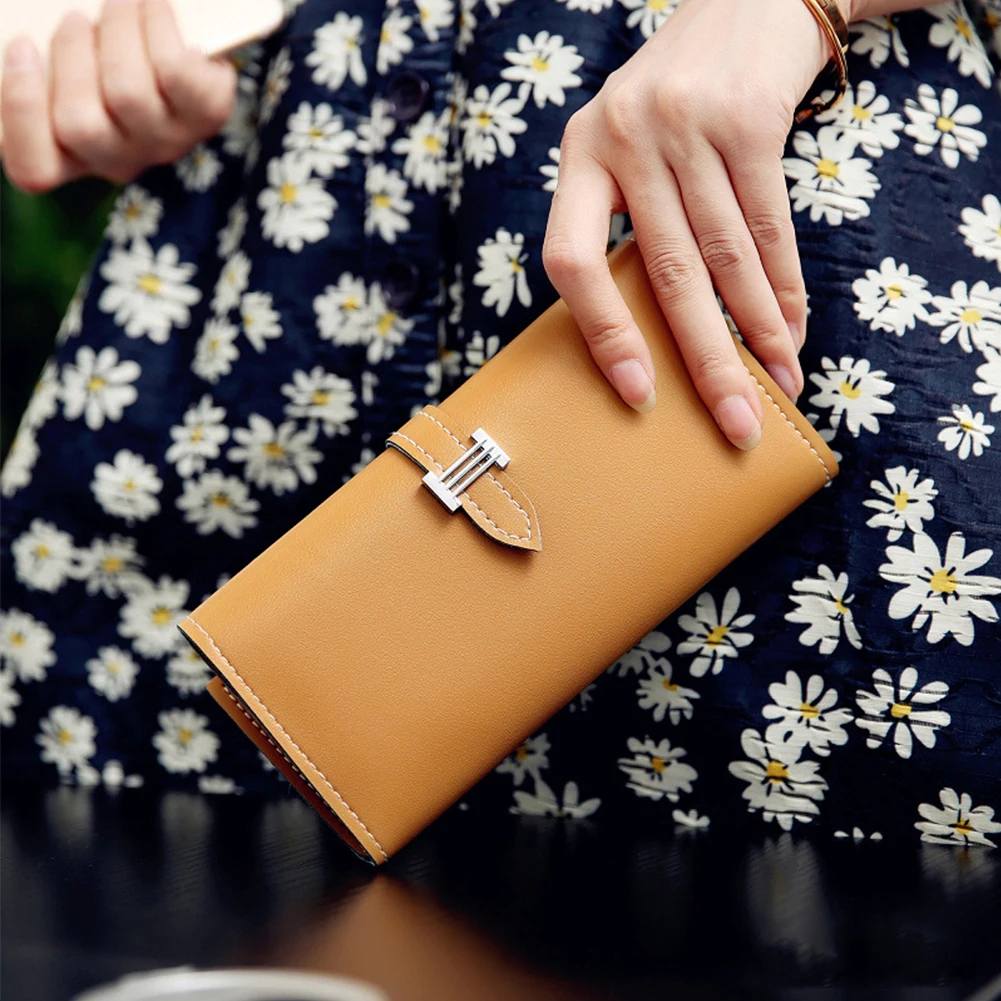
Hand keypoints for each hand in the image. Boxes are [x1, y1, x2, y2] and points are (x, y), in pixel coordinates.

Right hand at [1, 0, 235, 192]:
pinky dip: (159, 27)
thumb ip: (49, 60)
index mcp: (71, 154)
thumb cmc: (109, 54)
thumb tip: (31, 41)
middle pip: (79, 124)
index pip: (34, 168)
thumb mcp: (69, 62)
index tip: (22, 45)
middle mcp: (120, 159)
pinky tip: (154, 8)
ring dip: (117, 30)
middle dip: (71, 52)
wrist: (187, 49)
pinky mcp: (206, 117)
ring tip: (122, 3)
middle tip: (77, 18)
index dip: (21, 110)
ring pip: (127, 93)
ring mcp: (166, 144)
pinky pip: (176, 73)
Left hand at [543, 0, 841, 447]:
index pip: (571, 260)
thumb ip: (626, 221)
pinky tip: (793, 327)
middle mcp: (624, 137)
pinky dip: (785, 284)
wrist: (743, 2)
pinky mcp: (747, 117)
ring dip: (759, 331)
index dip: (603, 334)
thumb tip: (654, 336)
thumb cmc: (675, 102)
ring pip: (725, 255)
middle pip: (664, 273)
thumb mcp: (626, 146)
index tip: (637, 394)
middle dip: (704, 360)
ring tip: (777, 385)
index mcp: (579, 155)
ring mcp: (685, 124)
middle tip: (733, 424)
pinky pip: (768, 223)